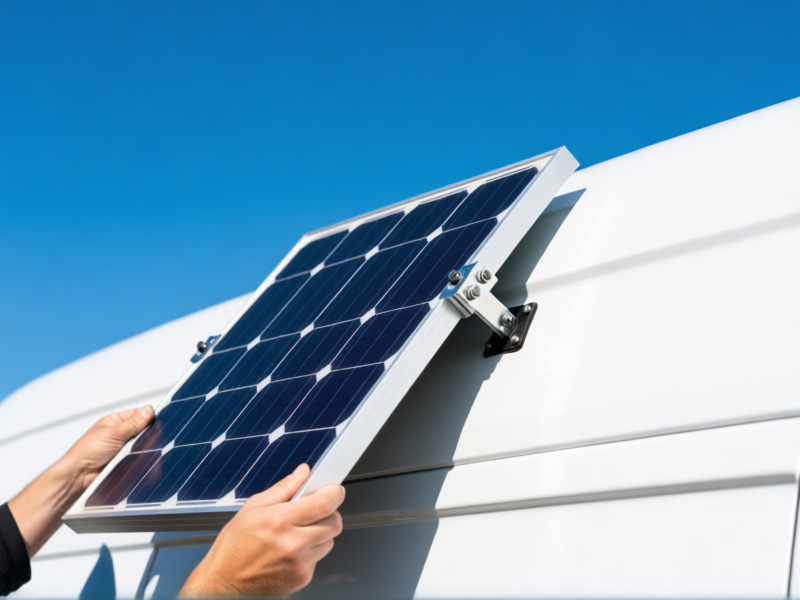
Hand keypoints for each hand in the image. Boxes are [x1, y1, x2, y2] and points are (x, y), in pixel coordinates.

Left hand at [61, 405, 154, 490]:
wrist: (79, 476)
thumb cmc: (86, 452)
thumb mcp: (113, 433)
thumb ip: (133, 423)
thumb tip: (148, 410)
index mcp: (115, 421)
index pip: (138, 415)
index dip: (148, 418)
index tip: (158, 422)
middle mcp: (120, 434)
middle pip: (143, 431)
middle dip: (147, 436)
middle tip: (147, 440)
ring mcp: (123, 448)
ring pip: (143, 446)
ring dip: (144, 449)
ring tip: (142, 452)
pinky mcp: (125, 462)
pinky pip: (140, 459)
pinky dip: (142, 460)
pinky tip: (144, 462)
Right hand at [180, 464, 344, 597]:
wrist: (223, 585)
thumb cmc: (232, 549)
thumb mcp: (252, 509)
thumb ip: (283, 489)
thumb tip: (302, 473)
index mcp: (280, 521)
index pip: (325, 503)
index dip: (334, 493)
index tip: (334, 490)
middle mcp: (293, 544)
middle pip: (334, 523)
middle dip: (328, 513)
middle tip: (314, 510)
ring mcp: (299, 564)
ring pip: (329, 541)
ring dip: (320, 533)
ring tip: (297, 533)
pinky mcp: (302, 579)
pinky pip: (318, 559)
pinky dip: (310, 552)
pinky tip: (291, 551)